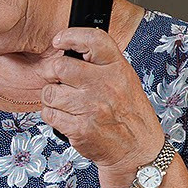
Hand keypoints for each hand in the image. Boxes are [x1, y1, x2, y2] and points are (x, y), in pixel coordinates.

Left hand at [35, 27, 165, 180]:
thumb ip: (100, 64)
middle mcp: (105, 85)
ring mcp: (91, 107)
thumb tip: (68, 49)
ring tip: (68, 104)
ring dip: (52, 98)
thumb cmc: (128, 115)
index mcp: (117, 68)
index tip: (59, 41)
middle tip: (60, 82)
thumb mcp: (124, 80)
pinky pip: (49, 114)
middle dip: (53, 74)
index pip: (92, 40)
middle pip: (59, 66)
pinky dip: (53, 116)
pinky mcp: (80, 128)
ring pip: (49, 92)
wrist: (137, 152)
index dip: (70, 36)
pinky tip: (68, 118)